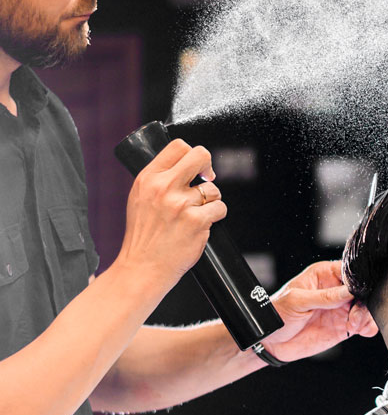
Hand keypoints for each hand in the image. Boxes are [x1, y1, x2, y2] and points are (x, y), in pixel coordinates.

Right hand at [115, 139, 225, 288]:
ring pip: (213, 189)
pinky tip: (201, 225)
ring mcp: (180, 204)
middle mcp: (163, 188)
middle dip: (208, 166)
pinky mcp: (196, 221)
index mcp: (148, 179)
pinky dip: (215, 216)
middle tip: (207, 179)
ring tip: (195, 214)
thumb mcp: (140, 199)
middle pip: (200, 155)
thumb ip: (161, 180)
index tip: (196, 168)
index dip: (192, 154)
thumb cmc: (144, 236)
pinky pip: (220, 208)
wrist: (142, 267)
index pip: (178, 146)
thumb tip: (188, 164)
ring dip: (211, 200)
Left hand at [259, 260, 377, 362]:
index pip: (350, 272)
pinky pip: (363, 324)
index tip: (358, 293)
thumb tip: (348, 292)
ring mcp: (340, 309)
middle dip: (364, 303)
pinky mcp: (343, 326)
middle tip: (355, 315)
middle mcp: (336, 290)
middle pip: (362, 291)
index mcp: (324, 275)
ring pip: (366, 308)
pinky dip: (367, 327)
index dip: (358, 281)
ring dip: (366, 316)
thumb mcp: (297, 301)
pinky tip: (360, 330)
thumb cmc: (277, 314)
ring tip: (354, 325)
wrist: (270, 342)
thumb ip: (324, 297)